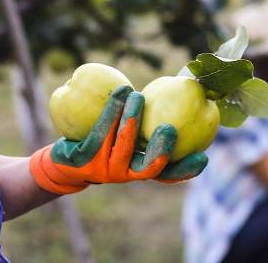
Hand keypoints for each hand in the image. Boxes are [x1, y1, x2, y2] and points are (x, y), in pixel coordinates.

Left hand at [30, 86, 194, 193]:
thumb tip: (186, 93)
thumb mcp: (130, 133)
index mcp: (140, 170)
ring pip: (121, 145)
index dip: (186, 170)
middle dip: (160, 151)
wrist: (65, 163)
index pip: (169, 175)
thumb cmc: (107, 141)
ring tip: (138, 96)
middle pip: (147, 169)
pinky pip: (100, 132)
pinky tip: (120, 91)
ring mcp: (104, 169)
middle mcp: (125, 174)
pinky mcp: (84, 160)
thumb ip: (153, 121)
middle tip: (169, 129)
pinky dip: (111, 110)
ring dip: (131, 120)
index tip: (203, 157)